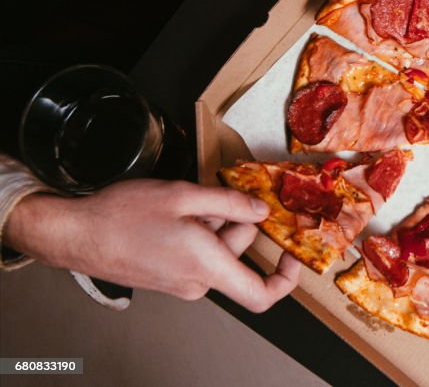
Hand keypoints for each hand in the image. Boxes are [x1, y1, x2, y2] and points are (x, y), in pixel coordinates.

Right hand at [6, 181, 299, 312]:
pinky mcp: (168, 277)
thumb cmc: (122, 216)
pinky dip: (199, 232)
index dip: (286, 278)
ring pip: (218, 250)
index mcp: (207, 267)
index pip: (262, 295)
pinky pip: (199, 254)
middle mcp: (197, 282)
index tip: (290, 252)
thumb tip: (262, 212)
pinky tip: (177, 214)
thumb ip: (231, 204)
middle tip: (216, 195)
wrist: (75, 234)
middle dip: (236, 221)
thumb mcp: (184, 195)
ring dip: (214, 223)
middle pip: (239, 254)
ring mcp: (181, 283)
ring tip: (187, 203)